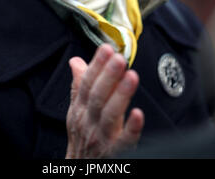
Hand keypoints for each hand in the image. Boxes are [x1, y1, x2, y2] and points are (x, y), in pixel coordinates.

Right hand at [65, 43, 143, 158]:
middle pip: (97, 96)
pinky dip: (131, 128)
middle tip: (118, 58)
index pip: (86, 83)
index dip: (96, 65)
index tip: (106, 48)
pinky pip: (124, 141)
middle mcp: (89, 122)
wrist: (82, 172)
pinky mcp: (115, 153)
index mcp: (80, 109)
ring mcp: (101, 138)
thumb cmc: (82, 140)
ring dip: (120, 95)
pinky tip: (138, 114)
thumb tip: (76, 61)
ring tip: (131, 77)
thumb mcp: (76, 112)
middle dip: (108, 76)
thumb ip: (79, 86)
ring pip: (110, 115)